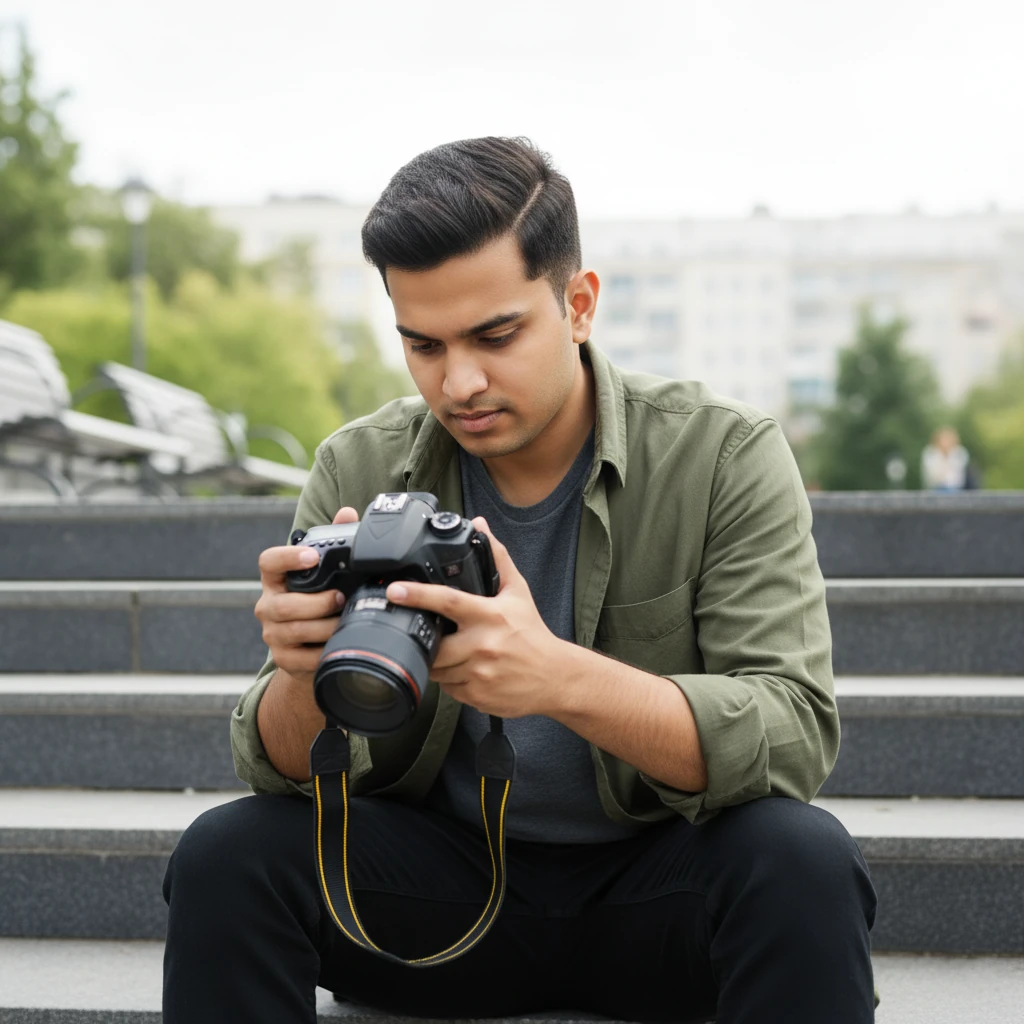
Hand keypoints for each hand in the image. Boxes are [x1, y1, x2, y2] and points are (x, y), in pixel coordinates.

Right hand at [254, 506, 358, 685]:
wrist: (312, 649)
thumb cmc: (320, 602)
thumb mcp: (326, 573)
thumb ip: (335, 541)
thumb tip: (348, 513)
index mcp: (276, 580)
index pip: (268, 562)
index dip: (287, 557)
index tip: (311, 556)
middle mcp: (268, 606)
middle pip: (284, 604)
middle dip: (316, 603)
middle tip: (341, 598)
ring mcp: (273, 634)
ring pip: (296, 630)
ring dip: (325, 627)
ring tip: (345, 621)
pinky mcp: (283, 659)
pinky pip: (304, 657)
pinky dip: (324, 651)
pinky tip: (338, 644)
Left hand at [385, 517, 563, 717]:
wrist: (555, 677)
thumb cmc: (532, 633)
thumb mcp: (518, 592)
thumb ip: (497, 557)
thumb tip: (480, 525)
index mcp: (490, 615)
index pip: (448, 601)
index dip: (418, 595)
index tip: (394, 590)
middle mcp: (483, 644)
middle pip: (434, 643)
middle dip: (426, 640)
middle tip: (431, 634)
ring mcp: (479, 673)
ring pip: (438, 669)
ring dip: (438, 661)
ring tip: (454, 651)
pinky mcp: (476, 696)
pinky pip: (448, 688)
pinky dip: (450, 679)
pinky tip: (465, 669)